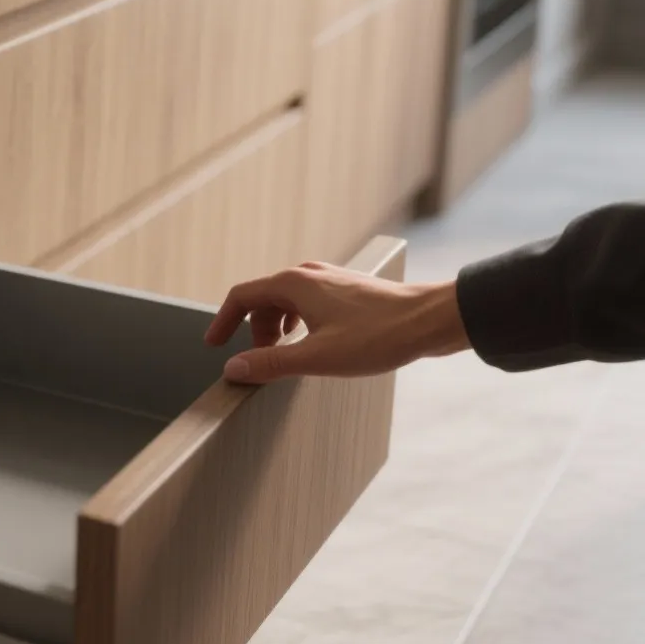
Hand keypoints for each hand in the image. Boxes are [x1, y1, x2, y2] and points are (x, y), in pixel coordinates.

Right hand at [203, 261, 470, 382]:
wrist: (431, 320)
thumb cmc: (379, 336)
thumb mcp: (317, 357)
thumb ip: (271, 363)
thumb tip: (234, 369)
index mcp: (294, 284)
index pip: (241, 296)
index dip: (223, 322)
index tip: (214, 345)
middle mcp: (309, 274)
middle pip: (264, 300)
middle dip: (255, 332)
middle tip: (260, 363)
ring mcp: (331, 280)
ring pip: (287, 301)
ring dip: (277, 329)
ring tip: (286, 357)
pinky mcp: (349, 290)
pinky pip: (309, 303)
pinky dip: (299, 323)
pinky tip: (314, 345)